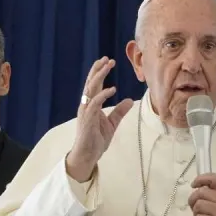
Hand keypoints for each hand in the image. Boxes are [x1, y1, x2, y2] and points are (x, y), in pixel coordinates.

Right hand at [66, 57, 132, 181]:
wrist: (88, 156)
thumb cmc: (96, 140)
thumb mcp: (112, 123)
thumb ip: (120, 111)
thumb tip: (130, 100)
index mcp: (91, 104)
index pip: (94, 84)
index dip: (100, 72)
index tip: (108, 61)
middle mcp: (86, 105)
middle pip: (90, 82)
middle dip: (98, 69)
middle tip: (108, 59)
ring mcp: (86, 111)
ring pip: (90, 89)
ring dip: (100, 76)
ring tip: (108, 67)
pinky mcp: (87, 119)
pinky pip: (94, 103)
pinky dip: (103, 94)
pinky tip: (112, 89)